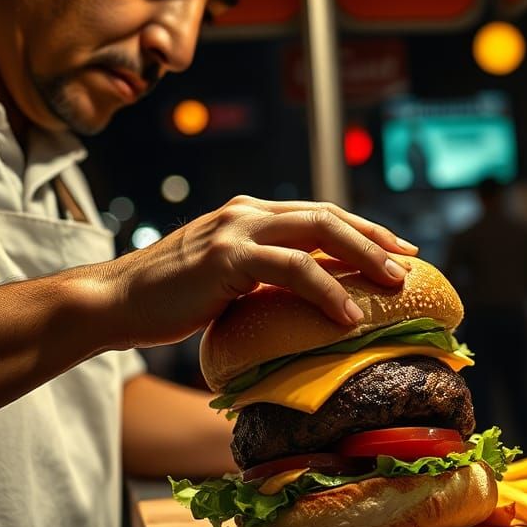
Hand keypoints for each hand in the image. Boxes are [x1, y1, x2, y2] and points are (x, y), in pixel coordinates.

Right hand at [106, 195, 418, 346]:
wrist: (116, 302)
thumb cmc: (169, 301)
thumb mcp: (224, 282)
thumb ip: (260, 279)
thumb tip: (300, 304)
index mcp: (249, 216)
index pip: (318, 215)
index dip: (362, 231)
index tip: (398, 250)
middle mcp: (247, 213)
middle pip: (328, 215)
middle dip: (375, 238)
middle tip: (410, 264)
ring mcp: (236, 229)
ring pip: (318, 232)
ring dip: (364, 257)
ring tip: (396, 285)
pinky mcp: (226, 256)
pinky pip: (291, 268)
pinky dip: (326, 288)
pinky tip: (349, 313)